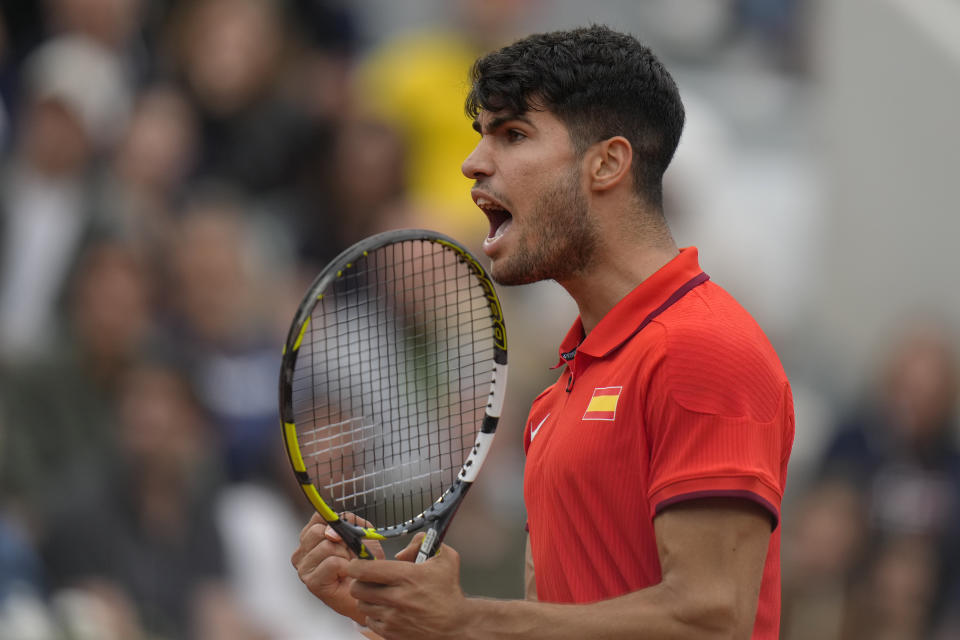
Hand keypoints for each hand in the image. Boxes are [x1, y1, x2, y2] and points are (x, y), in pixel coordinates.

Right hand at [291, 513, 383, 623]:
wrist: (371, 592)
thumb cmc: (363, 564)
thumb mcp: (360, 534)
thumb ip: (349, 522)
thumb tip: (332, 529)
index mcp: (310, 538)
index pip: (318, 516)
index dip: (336, 522)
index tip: (346, 533)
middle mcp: (302, 553)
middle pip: (318, 530)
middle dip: (341, 540)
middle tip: (348, 554)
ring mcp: (304, 569)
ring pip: (327, 546)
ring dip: (345, 555)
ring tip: (348, 566)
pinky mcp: (312, 583)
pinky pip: (332, 562)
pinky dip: (346, 567)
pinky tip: (347, 575)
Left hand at [348, 534, 469, 638]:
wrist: (455, 625)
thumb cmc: (448, 592)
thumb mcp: (444, 557)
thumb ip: (422, 542)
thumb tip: (400, 552)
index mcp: (407, 576)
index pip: (364, 570)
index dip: (357, 565)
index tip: (360, 564)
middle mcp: (397, 598)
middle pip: (357, 588)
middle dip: (360, 581)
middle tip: (369, 580)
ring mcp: (392, 617)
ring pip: (361, 605)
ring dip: (367, 598)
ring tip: (380, 595)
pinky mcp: (391, 633)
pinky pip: (369, 621)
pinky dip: (374, 615)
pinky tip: (387, 609)